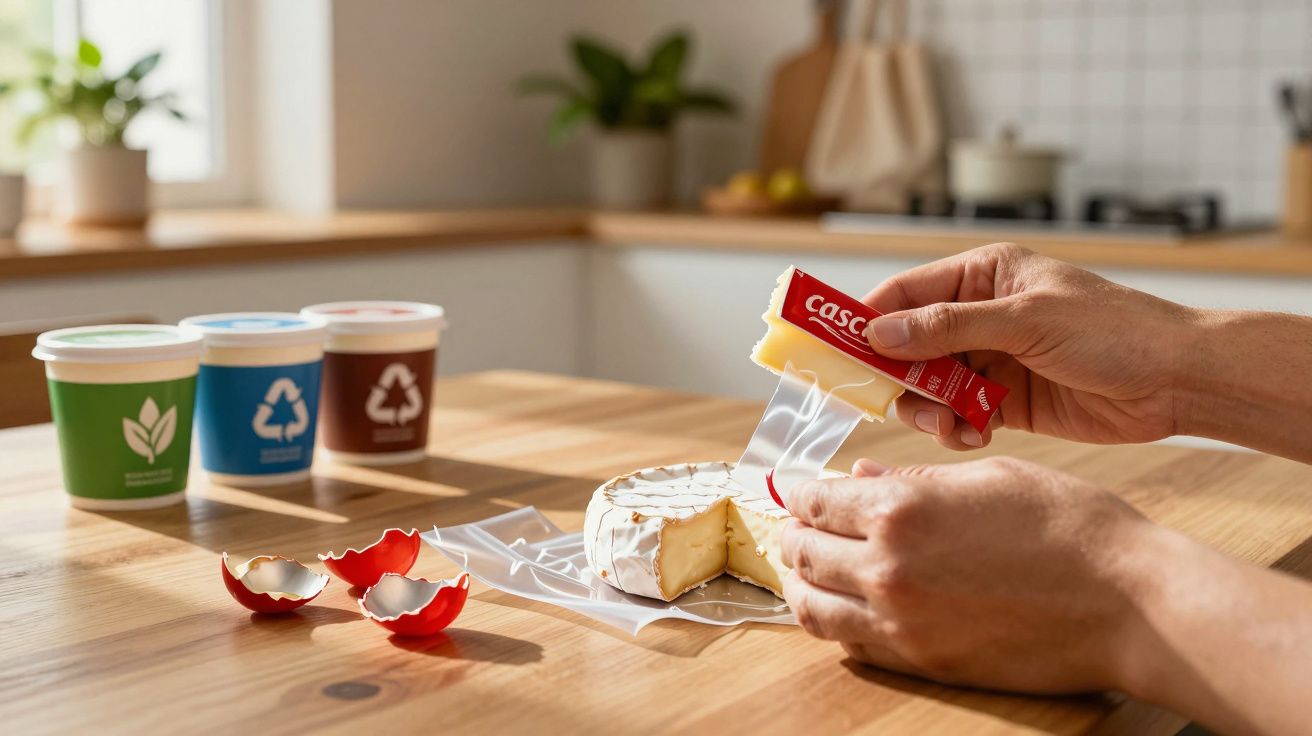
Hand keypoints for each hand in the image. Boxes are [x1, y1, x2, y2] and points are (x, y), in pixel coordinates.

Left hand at [780, 456, 1154, 693]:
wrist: (1129, 603)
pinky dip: (834, 622)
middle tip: (795, 526)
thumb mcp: (987, 479)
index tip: (796, 488)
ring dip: (800, 584)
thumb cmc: (1070, 527)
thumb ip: (912, 481)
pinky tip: (843, 607)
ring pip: (813, 607)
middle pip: (803, 553)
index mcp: (901, 511)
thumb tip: (859, 478)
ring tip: (806, 570)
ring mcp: (902, 623)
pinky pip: (852, 644)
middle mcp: (888, 569)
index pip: (815, 501)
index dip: (798, 491)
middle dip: (792, 534)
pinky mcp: (924, 663)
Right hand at [861, 243, 1195, 450]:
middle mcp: (979, 315)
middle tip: (889, 399)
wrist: (1177, 382)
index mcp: (983, 276)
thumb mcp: (1025, 320)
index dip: (865, 321)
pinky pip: (957, 415)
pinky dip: (956, 428)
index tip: (832, 350)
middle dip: (896, 375)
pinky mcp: (1004, 402)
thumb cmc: (1113, 332)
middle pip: (906, 345)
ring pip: (927, 386)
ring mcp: (990, 360)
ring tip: (952, 423)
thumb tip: (877, 332)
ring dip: (929, 408)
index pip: (904, 295)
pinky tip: (977, 433)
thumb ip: (948, 327)